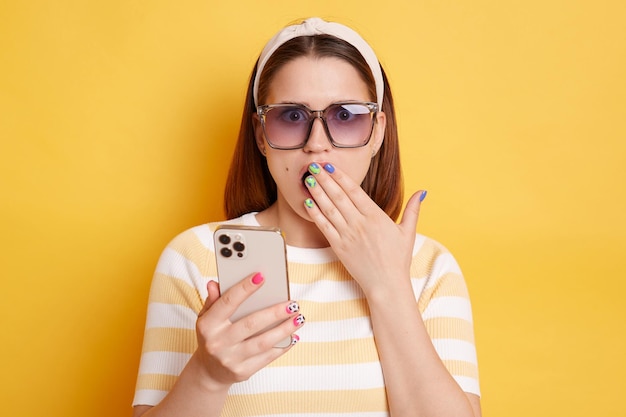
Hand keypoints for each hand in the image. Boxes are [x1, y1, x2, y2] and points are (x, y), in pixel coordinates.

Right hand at [194, 273, 303, 389]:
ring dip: (284, 330)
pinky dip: (283, 346)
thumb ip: (213, 300)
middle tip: (293, 304)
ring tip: (298, 318)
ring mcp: (230, 359)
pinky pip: (267, 357)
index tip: (261, 276)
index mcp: (208, 325)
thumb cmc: (212, 337)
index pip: (228, 302)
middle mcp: (218, 342)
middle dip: (275, 313)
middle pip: (251, 324)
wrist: (209, 372)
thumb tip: (214, 283)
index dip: (244, 288)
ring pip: (263, 342)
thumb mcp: (206, 318)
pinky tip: (293, 336)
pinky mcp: (242, 372)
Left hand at [303, 162, 425, 294]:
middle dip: (324, 179)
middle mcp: (360, 223)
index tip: (330, 166)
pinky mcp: (339, 247)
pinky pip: (324, 227)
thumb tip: (422, 191)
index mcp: (376, 216)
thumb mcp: (408, 232)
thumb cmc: (398, 259)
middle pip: (338, 196)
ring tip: (308, 179)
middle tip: (313, 165)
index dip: (341, 177)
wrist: (387, 285)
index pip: (354, 191)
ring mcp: (348, 235)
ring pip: (329, 209)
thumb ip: (413, 210)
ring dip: (317, 192)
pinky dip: (315, 214)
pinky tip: (307, 203)